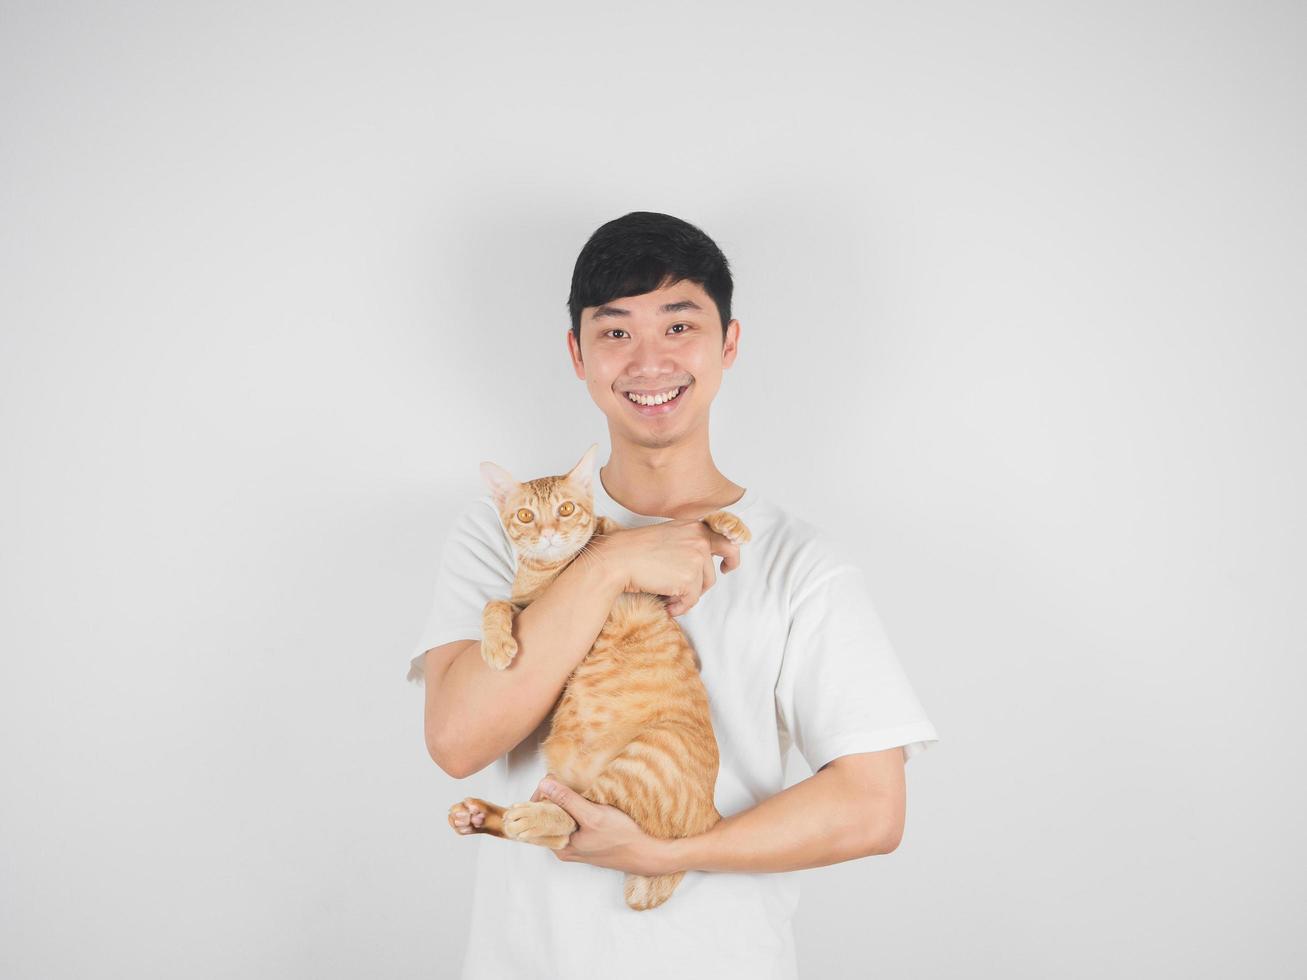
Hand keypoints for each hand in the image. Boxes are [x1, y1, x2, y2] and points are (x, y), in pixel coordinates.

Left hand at [530, 774, 673, 876]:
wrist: (650, 853)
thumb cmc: (624, 839)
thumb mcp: (593, 816)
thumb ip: (568, 801)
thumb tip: (545, 785)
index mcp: (560, 846)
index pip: (539, 817)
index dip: (542, 797)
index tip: (552, 780)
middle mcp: (566, 846)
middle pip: (550, 816)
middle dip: (555, 796)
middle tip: (565, 781)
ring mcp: (578, 843)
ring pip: (564, 816)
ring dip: (568, 800)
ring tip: (578, 789)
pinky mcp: (590, 838)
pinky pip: (577, 819)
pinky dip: (579, 806)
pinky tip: (589, 799)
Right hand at [596, 520, 740, 616]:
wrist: (618, 558)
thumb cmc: (634, 549)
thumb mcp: (668, 536)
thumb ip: (686, 543)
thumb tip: (699, 563)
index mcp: (694, 527)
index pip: (725, 538)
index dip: (732, 554)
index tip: (727, 565)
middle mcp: (700, 539)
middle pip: (720, 564)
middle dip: (715, 577)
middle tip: (712, 582)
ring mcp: (697, 558)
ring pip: (704, 586)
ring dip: (688, 595)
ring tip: (668, 596)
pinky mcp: (690, 578)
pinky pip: (691, 600)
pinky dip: (680, 607)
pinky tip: (667, 604)